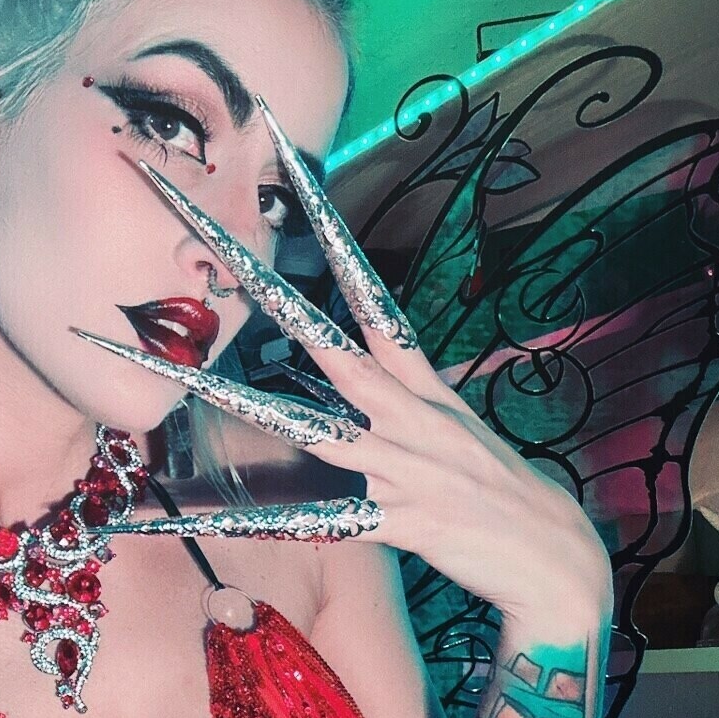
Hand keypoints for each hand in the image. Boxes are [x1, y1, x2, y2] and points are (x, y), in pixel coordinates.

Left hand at [75, 97, 611, 633]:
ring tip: (159, 367)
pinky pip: (306, 521)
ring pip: (298, 420)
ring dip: (223, 396)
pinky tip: (179, 520)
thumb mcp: (448, 422)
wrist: (558, 556)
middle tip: (189, 225)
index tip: (284, 161)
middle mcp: (402, 407)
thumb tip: (346, 356)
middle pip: (314, 330)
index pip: (362, 285)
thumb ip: (398, 387)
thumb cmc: (497, 489)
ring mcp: (398, 462)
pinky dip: (243, 522)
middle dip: (252, 278)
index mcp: (413, 377)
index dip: (326, 226)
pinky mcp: (395, 519)